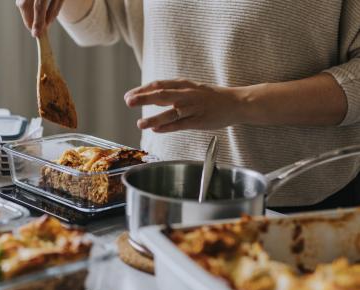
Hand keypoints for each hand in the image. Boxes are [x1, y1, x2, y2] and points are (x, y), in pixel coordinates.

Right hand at [16, 0, 64, 36]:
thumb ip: (54, 9)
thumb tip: (45, 24)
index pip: (39, 6)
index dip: (37, 21)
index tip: (36, 34)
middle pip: (24, 4)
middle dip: (28, 19)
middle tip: (34, 30)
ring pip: (21, 2)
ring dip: (26, 13)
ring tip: (34, 22)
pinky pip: (22, 0)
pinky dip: (26, 6)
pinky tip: (32, 12)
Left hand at [124, 79, 250, 132]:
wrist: (236, 103)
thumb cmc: (210, 97)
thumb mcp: (190, 88)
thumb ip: (170, 92)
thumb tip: (148, 96)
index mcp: (184, 84)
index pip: (159, 85)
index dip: (142, 90)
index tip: (129, 95)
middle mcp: (187, 94)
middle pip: (162, 95)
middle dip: (144, 98)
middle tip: (128, 101)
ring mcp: (194, 108)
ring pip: (171, 112)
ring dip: (154, 118)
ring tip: (140, 124)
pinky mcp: (200, 120)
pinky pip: (181, 124)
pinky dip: (168, 128)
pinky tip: (156, 130)